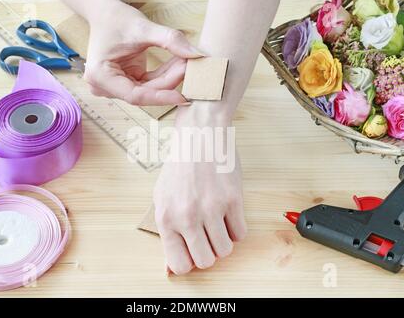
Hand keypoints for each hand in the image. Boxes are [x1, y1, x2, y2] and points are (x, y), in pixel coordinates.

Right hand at [83, 0, 202, 105]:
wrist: (106, 14)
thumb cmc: (116, 19)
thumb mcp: (142, 28)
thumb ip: (169, 40)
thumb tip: (195, 54)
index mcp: (101, 76)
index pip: (135, 96)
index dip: (160, 97)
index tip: (182, 96)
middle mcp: (105, 86)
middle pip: (144, 93)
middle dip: (169, 81)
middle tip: (189, 67)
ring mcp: (116, 86)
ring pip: (149, 90)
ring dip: (169, 77)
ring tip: (185, 62)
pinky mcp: (127, 82)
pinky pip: (150, 84)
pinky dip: (165, 74)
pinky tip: (178, 63)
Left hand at [153, 111, 246, 274]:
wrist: (200, 136)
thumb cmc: (181, 166)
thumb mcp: (163, 198)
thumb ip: (169, 231)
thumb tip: (172, 265)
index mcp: (166, 218)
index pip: (179, 264)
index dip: (189, 261)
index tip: (194, 251)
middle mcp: (187, 216)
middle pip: (206, 261)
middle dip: (209, 253)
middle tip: (208, 237)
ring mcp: (211, 208)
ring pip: (226, 251)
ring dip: (224, 241)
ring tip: (218, 223)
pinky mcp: (233, 200)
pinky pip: (241, 234)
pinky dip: (236, 227)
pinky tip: (228, 212)